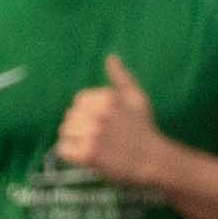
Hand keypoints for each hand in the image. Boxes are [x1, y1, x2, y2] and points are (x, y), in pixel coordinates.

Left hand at [58, 56, 174, 190]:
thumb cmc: (144, 129)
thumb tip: (110, 57)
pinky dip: (72, 155)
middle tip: (103, 138)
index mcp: (106, 98)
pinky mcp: (88, 154)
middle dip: (82, 127)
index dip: (90, 113)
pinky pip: (63, 149)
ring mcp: (92, 134)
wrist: (154, 161)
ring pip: (65, 132)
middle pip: (70, 117)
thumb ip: (121, 76)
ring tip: (97, 147)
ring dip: (77, 141)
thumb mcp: (137, 98)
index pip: (79, 101)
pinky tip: (88, 156)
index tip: (106, 123)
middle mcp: (98, 114)